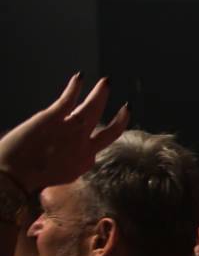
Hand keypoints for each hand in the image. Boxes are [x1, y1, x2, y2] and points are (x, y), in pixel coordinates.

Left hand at [0, 75, 128, 194]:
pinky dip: (75, 87)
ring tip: (105, 83)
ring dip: (100, 94)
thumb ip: (74, 166)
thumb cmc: (31, 178)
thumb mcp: (60, 177)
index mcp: (84, 161)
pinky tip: (80, 77)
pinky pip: (69, 98)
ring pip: (92, 107)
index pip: (101, 146)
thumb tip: (86, 160)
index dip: (104, 140)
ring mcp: (70, 129)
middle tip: (127, 107)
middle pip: (110, 129)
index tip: (111, 129)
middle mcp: (83, 144)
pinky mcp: (54, 117)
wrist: (14, 174)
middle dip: (120, 118)